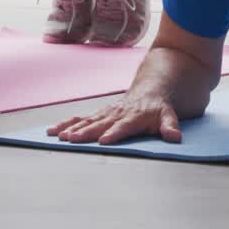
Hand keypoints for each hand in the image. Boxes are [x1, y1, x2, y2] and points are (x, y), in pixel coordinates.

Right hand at [47, 91, 182, 144]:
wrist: (150, 88)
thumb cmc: (159, 106)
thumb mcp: (169, 114)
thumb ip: (170, 125)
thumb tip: (175, 136)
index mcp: (134, 116)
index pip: (123, 126)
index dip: (114, 133)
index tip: (104, 141)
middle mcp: (117, 114)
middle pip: (100, 124)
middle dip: (85, 132)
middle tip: (71, 139)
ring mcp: (106, 113)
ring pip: (86, 120)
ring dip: (72, 128)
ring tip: (58, 136)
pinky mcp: (98, 114)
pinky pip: (80, 119)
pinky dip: (66, 124)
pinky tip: (53, 131)